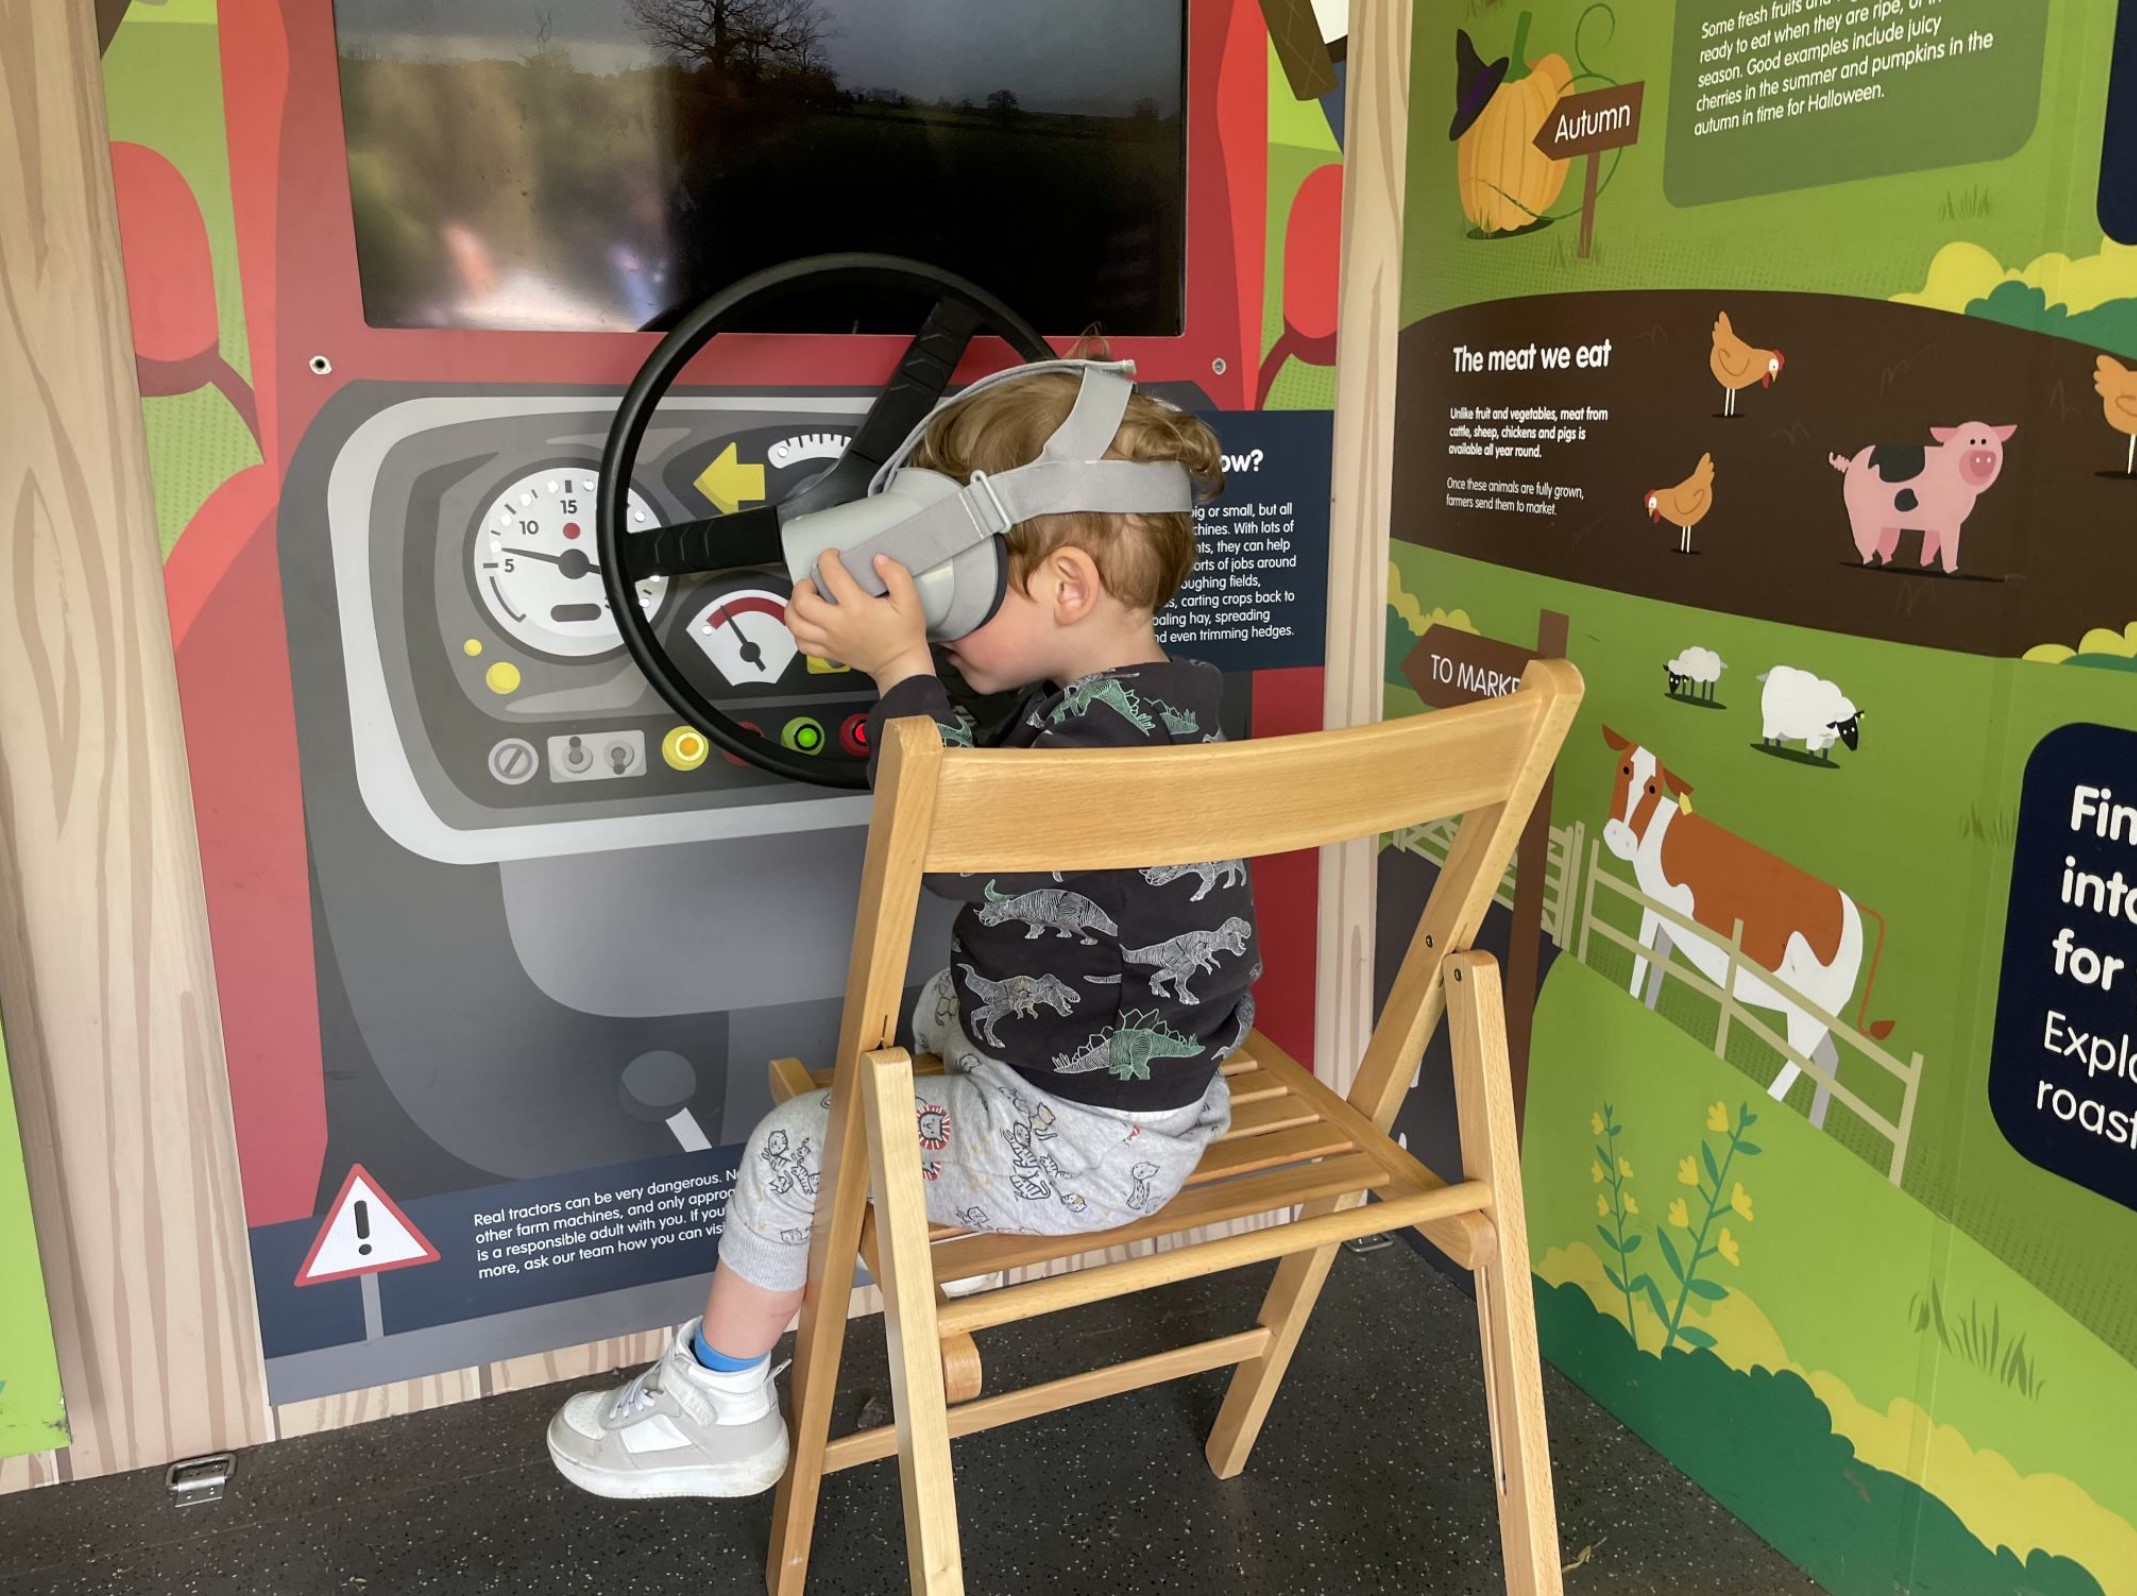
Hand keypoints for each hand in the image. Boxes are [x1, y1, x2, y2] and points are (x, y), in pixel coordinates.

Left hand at [786, 549, 933, 689]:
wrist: (900, 664)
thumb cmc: (903, 636)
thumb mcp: (909, 601)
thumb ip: (896, 575)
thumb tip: (880, 561)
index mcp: (857, 608)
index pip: (831, 575)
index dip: (827, 558)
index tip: (832, 557)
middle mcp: (838, 625)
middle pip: (802, 601)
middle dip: (802, 585)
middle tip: (812, 581)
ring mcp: (831, 640)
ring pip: (795, 624)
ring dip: (793, 608)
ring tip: (802, 600)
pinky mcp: (829, 652)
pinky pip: (802, 644)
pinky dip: (797, 632)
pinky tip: (805, 623)